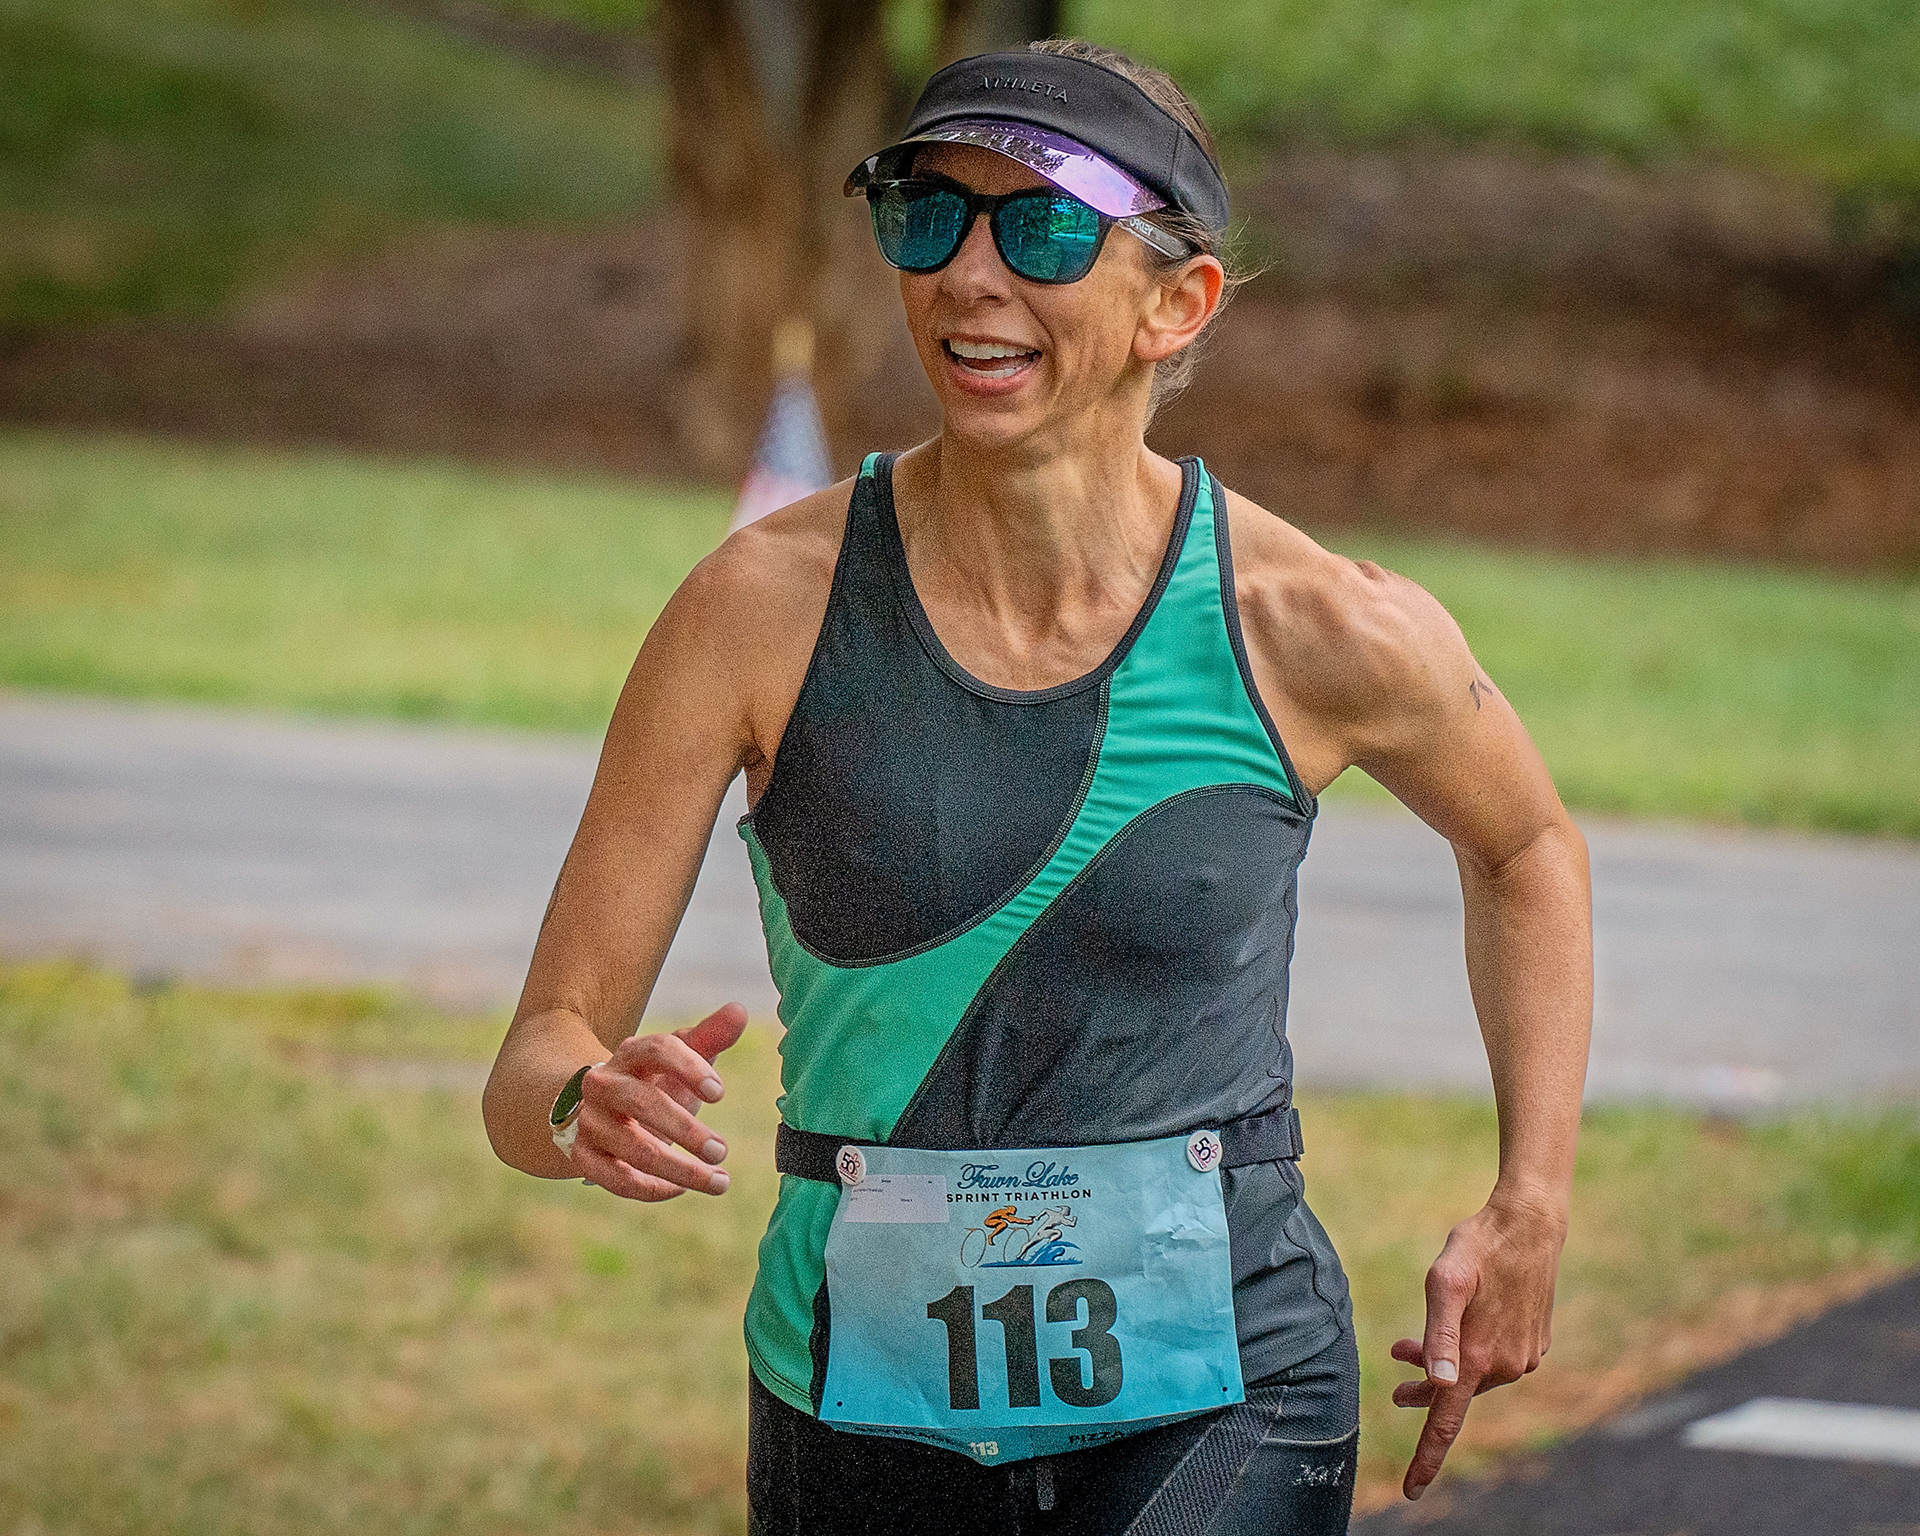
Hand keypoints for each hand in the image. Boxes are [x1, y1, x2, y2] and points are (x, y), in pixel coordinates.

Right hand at [567, 1003, 749, 1200]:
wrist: (601, 1109)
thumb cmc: (653, 1081)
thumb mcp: (680, 1058)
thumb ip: (710, 1036)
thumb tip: (739, 1010)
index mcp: (630, 1053)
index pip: (656, 1049)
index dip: (688, 1067)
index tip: (719, 1093)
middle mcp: (604, 1084)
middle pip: (641, 1102)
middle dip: (685, 1129)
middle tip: (721, 1150)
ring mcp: (590, 1121)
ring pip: (632, 1148)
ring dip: (679, 1169)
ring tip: (720, 1180)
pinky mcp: (583, 1155)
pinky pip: (615, 1178)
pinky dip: (651, 1188)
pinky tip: (682, 1190)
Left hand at [1390, 1191, 1565, 1499]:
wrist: (1529, 1224)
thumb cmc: (1479, 1247)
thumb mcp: (1445, 1281)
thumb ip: (1438, 1334)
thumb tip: (1436, 1384)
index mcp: (1476, 1358)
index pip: (1445, 1422)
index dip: (1426, 1457)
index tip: (1411, 1492)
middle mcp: (1504, 1366)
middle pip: (1453, 1393)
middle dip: (1421, 1389)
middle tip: (1394, 1371)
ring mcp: (1523, 1357)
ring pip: (1472, 1374)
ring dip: (1442, 1366)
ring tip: (1407, 1343)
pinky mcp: (1535, 1343)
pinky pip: (1494, 1359)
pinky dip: (1469, 1352)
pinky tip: (1460, 1328)